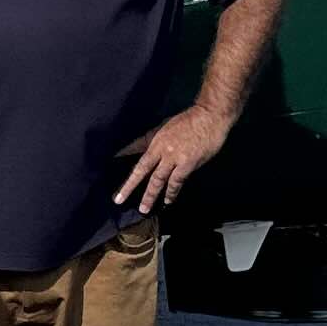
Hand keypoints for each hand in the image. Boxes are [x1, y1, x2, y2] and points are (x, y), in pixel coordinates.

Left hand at [113, 104, 233, 210]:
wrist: (210, 116)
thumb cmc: (189, 121)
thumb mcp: (166, 127)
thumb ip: (155, 141)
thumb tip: (144, 151)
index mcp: (155, 141)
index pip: (136, 158)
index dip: (125, 168)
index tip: (116, 175)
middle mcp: (161, 150)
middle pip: (142, 171)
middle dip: (130, 187)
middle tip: (119, 200)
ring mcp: (174, 157)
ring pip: (158, 180)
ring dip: (150, 195)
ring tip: (144, 209)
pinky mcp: (188, 164)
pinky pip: (177, 181)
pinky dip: (171, 192)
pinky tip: (168, 200)